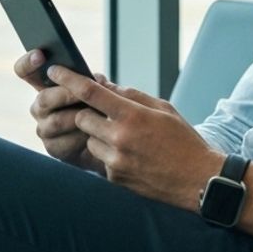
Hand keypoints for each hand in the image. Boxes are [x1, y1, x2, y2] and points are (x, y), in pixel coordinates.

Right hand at [13, 50, 105, 173]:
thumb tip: (97, 81)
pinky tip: (93, 134)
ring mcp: (44, 127)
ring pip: (54, 122)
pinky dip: (81, 138)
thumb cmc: (102, 108)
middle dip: (66, 95)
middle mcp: (40, 106)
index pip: (25, 71)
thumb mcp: (101, 90)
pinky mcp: (52, 148)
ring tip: (97, 115)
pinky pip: (63, 143)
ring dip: (78, 118)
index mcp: (46, 85)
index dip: (28, 62)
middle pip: (43, 98)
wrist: (109, 140)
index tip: (40, 55)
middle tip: (83, 93)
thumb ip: (96, 82)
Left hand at [49, 66, 222, 209]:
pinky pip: (100, 160)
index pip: (90, 92)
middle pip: (83, 117)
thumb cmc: (183, 140)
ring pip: (89, 140)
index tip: (54, 71)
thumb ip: (132, 96)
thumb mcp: (163, 108)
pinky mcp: (115, 178)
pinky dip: (108, 154)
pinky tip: (131, 155)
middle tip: (102, 111)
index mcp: (132, 115)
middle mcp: (120, 138)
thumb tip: (107, 87)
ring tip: (124, 137)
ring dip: (98, 134)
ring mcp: (116, 161)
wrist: (198, 180)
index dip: (68, 79)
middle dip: (87, 112)